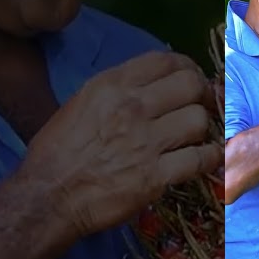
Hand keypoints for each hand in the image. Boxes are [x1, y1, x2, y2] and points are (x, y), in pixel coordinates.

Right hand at [23, 50, 222, 238]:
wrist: (47, 197)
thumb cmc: (58, 151)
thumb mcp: (82, 103)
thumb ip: (119, 90)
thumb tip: (155, 86)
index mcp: (111, 86)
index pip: (166, 61)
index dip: (188, 68)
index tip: (193, 80)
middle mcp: (131, 107)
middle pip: (191, 86)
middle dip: (202, 95)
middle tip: (202, 108)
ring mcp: (145, 142)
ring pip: (199, 120)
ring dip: (203, 129)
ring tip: (195, 137)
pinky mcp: (155, 176)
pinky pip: (200, 159)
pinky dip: (210, 158)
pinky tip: (207, 158)